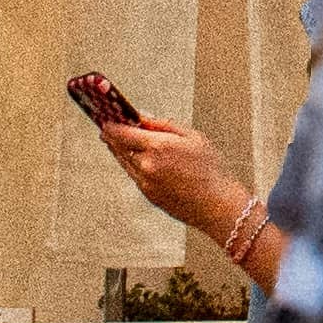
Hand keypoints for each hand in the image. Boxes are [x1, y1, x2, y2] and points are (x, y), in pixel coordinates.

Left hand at [95, 116, 242, 242]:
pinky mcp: (148, 195)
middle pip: (119, 148)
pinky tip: (133, 158)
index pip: (122, 133)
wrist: (216, 204)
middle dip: (112, 136)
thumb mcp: (192, 137)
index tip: (106, 119)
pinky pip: (133, 175)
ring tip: (117, 141)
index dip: (111, 125)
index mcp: (158, 146)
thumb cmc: (210, 168)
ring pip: (124, 162)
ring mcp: (145, 182)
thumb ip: (164, 125)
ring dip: (118, 150)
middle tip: (107, 128)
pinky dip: (130, 164)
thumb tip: (143, 118)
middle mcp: (147, 165)